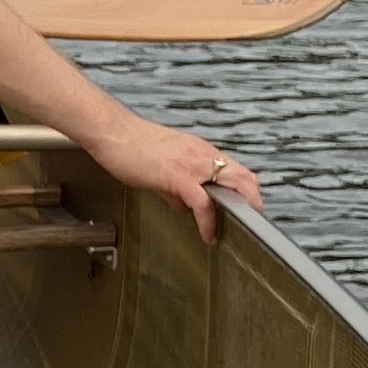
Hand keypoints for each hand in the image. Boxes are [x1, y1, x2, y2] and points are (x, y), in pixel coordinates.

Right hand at [82, 111, 265, 244]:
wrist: (113, 132)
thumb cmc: (132, 145)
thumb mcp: (162, 166)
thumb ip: (177, 188)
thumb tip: (184, 207)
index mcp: (201, 151)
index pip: (236, 168)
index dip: (248, 189)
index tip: (249, 206)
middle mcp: (203, 155)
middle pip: (244, 177)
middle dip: (253, 202)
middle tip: (253, 222)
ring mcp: (193, 164)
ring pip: (232, 187)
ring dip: (239, 211)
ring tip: (238, 231)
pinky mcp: (178, 176)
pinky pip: (203, 202)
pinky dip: (209, 222)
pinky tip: (208, 234)